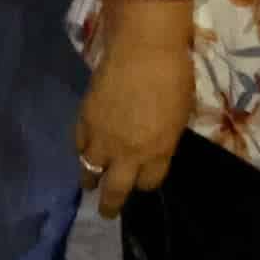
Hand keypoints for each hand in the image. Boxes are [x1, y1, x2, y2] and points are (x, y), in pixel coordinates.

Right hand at [74, 0, 197, 218]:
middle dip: (111, 205)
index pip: (150, 183)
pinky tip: (85, 151)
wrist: (144, 48)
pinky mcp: (83, 122)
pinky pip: (79, 147)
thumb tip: (154, 144)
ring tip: (91, 184)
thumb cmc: (174, 73)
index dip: (147, 182)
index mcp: (158, 151)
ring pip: (89, 173)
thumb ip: (165, 135)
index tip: (145, 180)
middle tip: (108, 211)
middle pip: (115, 192)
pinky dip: (82, 151)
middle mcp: (128, 153)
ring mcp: (102, 140)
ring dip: (91, 180)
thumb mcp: (180, 112)